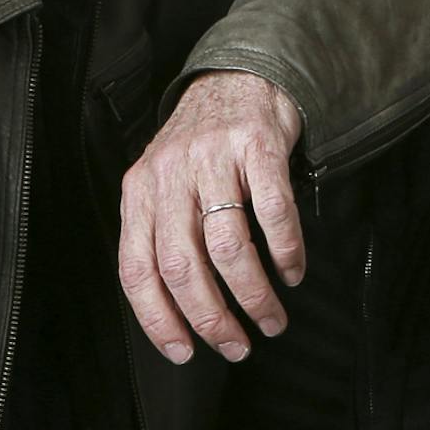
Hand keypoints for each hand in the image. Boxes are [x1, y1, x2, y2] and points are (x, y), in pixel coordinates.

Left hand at [118, 71, 305, 362]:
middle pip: (183, 265)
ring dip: (253, 295)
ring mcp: (213, 158)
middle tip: (237, 345)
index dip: (158, 319)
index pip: (136, 269)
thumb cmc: (203, 146)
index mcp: (140, 191)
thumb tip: (182, 310)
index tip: (184, 351)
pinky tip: (293, 272)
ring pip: (228, 246)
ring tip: (272, 319)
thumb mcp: (165, 184)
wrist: (239, 77)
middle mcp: (170, 174)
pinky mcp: (258, 145)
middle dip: (212, 318)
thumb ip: (164, 234)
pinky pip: (274, 211)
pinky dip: (286, 251)